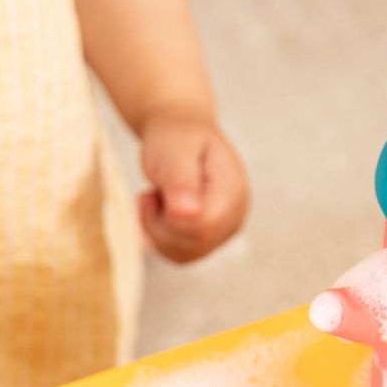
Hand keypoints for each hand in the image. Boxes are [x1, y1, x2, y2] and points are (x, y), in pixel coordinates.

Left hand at [138, 110, 248, 263]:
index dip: (168, 219)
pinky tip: (160, 212)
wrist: (181, 131)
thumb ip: (181, 181)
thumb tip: (189, 213)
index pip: (202, 228)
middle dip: (160, 225)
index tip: (151, 193)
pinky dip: (161, 239)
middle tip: (151, 194)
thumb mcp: (173, 151)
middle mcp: (236, 215)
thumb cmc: (176, 137)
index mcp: (233, 191)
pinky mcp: (210, 240)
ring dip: (158, 232)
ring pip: (185, 255)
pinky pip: (181, 255)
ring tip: (157, 199)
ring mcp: (225, 230)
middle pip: (193, 245)